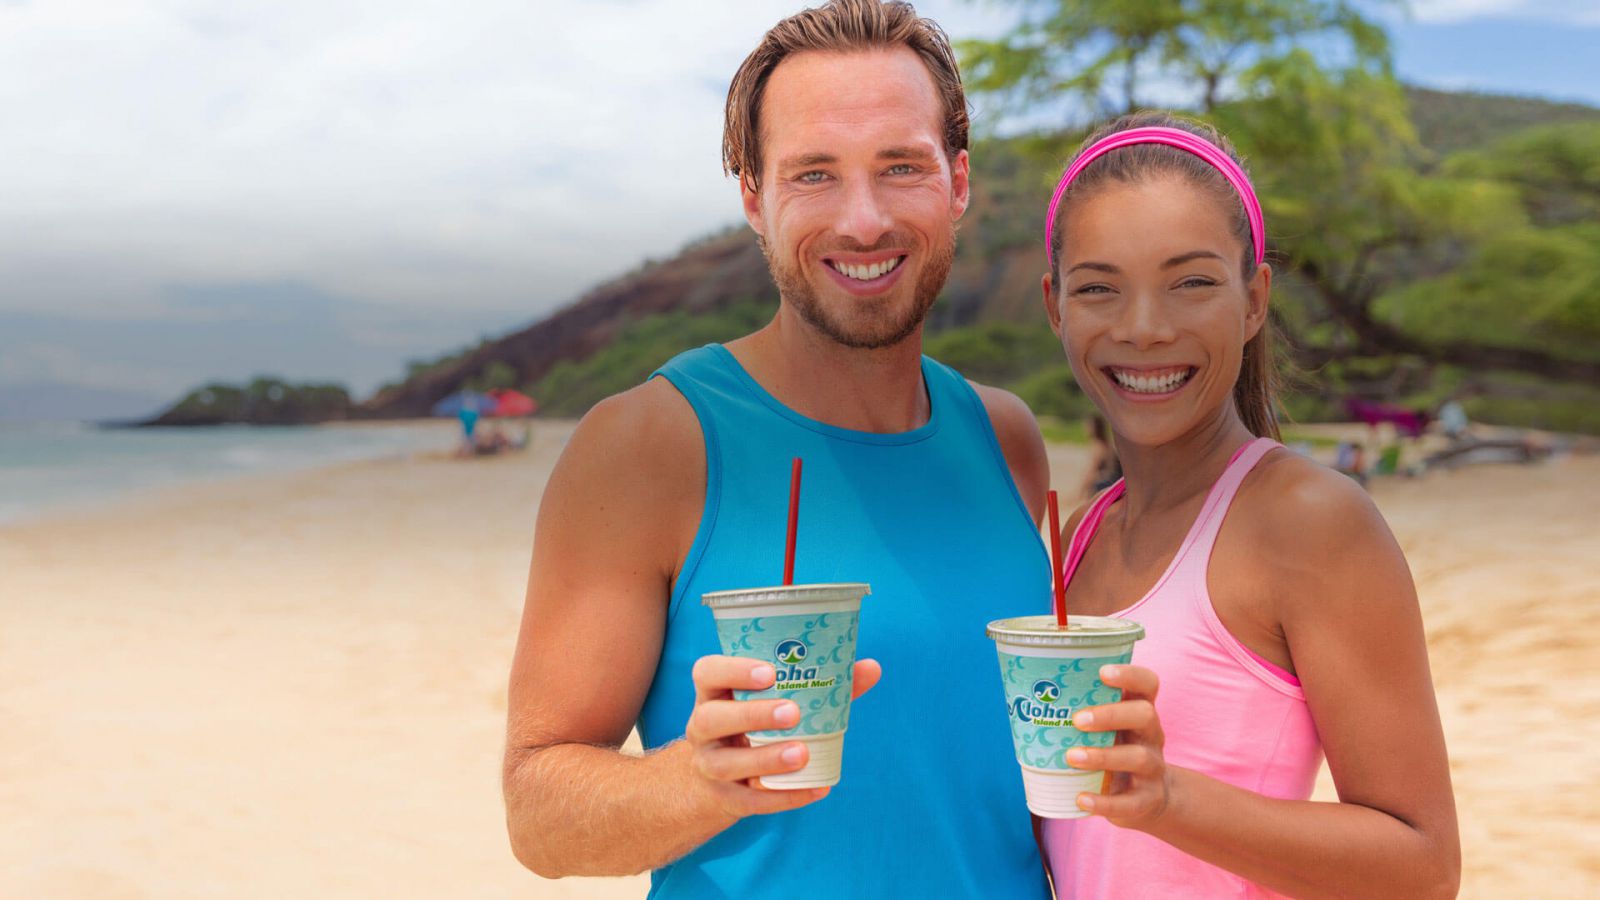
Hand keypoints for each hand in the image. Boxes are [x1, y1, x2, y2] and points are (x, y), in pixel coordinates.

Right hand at [685, 654, 880, 818]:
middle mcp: (702, 727)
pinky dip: (782, 797)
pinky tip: (814, 789)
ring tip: (802, 753)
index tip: (769, 672)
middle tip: (793, 712)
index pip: (707, 672)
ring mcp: (708, 765)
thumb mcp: (774, 701)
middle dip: (752, 715)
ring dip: (765, 759)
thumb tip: (871, 667)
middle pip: (711, 718)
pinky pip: (748, 801)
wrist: (718, 780)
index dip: (732, 670)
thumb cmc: (757, 725)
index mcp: (714, 694)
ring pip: (726, 763)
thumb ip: (821, 684)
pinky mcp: (724, 797)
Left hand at [1066, 664, 1171, 829]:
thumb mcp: (1108, 730)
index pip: (1147, 684)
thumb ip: (1081, 713)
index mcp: (1140, 712)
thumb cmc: (1115, 752)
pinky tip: (1081, 799)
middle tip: (1077, 720)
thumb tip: (1024, 699)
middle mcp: (1151, 736)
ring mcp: (1152, 769)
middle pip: (1144, 714)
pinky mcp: (1146, 800)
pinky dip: (1104, 802)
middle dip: (1111, 714)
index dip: (1130, 675)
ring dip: (1103, 756)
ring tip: (1072, 757)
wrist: (1148, 799)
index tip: (1102, 672)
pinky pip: (1129, 802)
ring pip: (1138, 757)